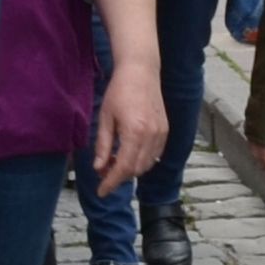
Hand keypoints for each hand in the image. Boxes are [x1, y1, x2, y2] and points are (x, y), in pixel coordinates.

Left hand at [92, 58, 169, 190]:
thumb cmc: (119, 91)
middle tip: (103, 172)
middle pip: (136, 170)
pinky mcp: (165, 130)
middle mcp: (152, 136)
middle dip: (119, 176)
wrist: (141, 71)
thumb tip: (99, 168)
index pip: (123, 168)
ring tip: (114, 161)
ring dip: (130, 169)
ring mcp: (161, 133)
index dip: (111, 183)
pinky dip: (141, 160)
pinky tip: (129, 153)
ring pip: (146, 164)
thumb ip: (103, 145)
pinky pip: (154, 155)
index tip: (101, 192)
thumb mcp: (105, 118)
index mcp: (134, 132)